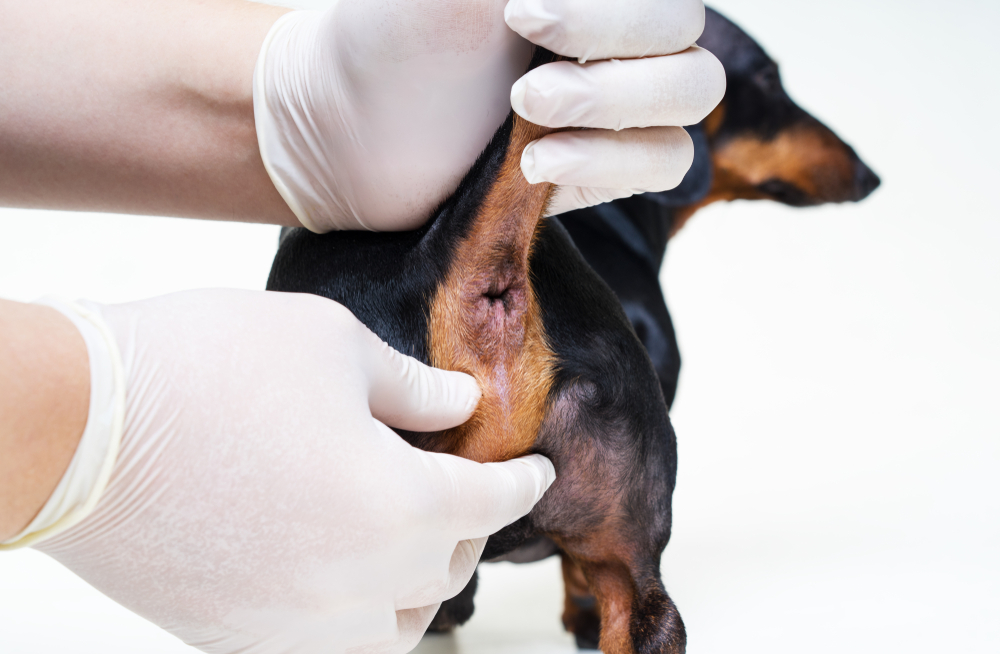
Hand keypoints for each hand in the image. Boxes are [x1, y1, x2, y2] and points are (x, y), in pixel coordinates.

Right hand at [23, 290, 554, 653]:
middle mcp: (359, 580)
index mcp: (398, 503)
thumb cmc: (209, 367)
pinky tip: (342, 580)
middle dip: (468, 523)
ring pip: (396, 623)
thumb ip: (411, 388)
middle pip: (448, 566)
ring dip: (418, 581)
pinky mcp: (239, 636)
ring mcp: (297, 621)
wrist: (80, 424)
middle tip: (459, 485)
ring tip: (408, 538)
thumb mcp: (332, 345)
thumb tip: (459, 404)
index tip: (535, 471)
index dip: (521, 483)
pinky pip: (325, 649)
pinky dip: (353, 618)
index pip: (488, 502)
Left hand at [254, 0, 724, 231]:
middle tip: (524, 80)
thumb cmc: (389, 37)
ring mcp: (615, 96)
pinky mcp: (605, 162)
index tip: (522, 15)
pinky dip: (611, 161)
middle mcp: (611, 28)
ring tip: (530, 119)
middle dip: (611, 51)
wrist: (349, 134)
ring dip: (616, 108)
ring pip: (691, 94)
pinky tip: (538, 165)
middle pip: (685, 30)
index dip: (610, 10)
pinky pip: (664, 158)